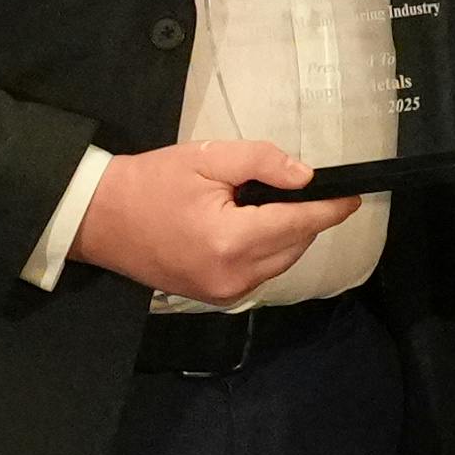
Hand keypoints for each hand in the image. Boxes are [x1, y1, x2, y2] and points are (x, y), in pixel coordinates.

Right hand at [74, 140, 354, 307]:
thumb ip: (262, 162)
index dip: (330, 209)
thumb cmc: (149, 183)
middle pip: (294, 245)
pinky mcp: (215, 297)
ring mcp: (224, 293)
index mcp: (231, 241)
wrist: (100, 219)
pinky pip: (260, 273)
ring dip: (285, 235)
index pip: (299, 223)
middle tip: (290, 186)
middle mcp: (233, 276)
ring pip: (280, 262)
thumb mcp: (207, 157)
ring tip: (260, 204)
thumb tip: (306, 178)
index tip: (354, 197)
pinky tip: (247, 226)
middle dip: (303, 217)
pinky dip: (265, 250)